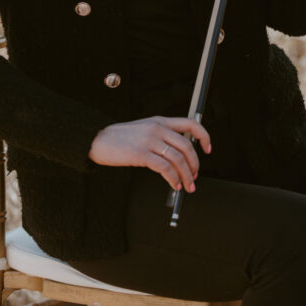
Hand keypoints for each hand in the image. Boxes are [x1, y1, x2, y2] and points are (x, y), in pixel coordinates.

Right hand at [89, 116, 210, 192]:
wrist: (98, 139)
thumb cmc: (119, 137)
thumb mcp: (144, 129)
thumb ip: (161, 135)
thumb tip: (179, 153)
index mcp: (160, 120)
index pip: (191, 123)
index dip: (204, 136)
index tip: (208, 149)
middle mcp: (157, 128)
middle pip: (187, 145)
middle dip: (195, 164)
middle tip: (195, 176)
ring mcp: (150, 140)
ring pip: (178, 159)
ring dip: (187, 175)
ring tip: (187, 185)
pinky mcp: (141, 154)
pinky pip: (165, 169)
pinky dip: (173, 179)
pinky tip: (174, 184)